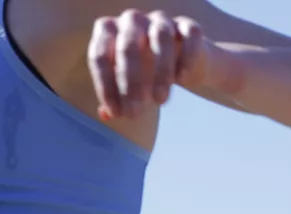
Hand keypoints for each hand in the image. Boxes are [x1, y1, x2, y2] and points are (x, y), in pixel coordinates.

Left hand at [88, 10, 232, 120]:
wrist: (186, 62)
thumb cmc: (149, 73)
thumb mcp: (129, 86)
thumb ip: (116, 99)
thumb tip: (106, 115)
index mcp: (109, 30)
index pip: (100, 55)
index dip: (105, 86)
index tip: (117, 113)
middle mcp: (132, 20)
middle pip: (128, 47)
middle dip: (131, 83)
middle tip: (135, 113)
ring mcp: (161, 20)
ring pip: (160, 38)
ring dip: (160, 72)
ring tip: (160, 101)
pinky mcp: (188, 27)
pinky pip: (189, 36)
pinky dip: (187, 57)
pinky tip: (183, 79)